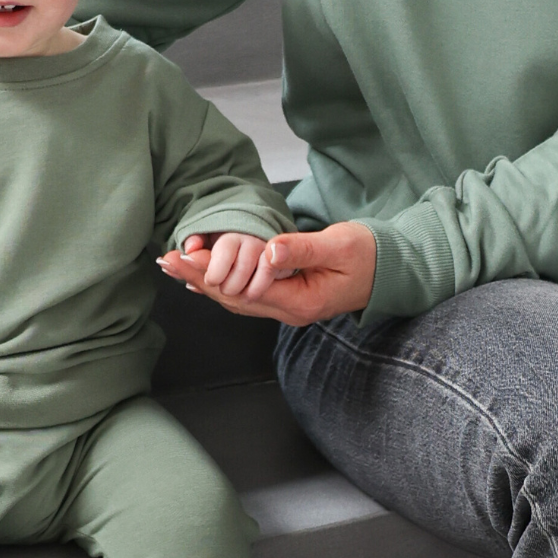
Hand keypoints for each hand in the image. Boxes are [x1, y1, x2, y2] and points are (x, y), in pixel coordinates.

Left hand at [158, 222, 376, 325]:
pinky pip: (247, 295)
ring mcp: (288, 308)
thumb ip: (302, 249)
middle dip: (197, 277)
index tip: (181, 255)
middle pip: (232, 298)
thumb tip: (268, 250)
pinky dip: (222, 284)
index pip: (242, 289)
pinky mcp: (289, 298)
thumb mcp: (340, 245)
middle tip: (165, 259)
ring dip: (205, 281)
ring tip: (175, 266)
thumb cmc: (370, 256)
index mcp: (300, 302)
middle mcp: (289, 311)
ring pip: (236, 299)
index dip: (208, 273)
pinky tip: (204, 278)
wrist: (392, 271)